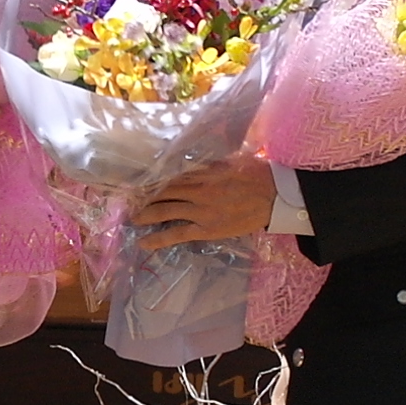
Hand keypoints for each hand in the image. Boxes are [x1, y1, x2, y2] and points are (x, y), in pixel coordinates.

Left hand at [134, 156, 277, 251]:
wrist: (274, 197)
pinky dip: (158, 237)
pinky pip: (177, 234)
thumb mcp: (231, 161)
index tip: (140, 181)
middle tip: (130, 199)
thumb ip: (210, 164)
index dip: (154, 179)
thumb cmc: (257, 175)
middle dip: (145, 196)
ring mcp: (200, 210)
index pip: (171, 174)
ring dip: (146, 214)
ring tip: (133, 218)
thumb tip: (193, 163)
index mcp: (203, 171)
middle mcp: (197, 188)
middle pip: (163, 191)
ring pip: (165, 210)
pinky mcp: (206, 229)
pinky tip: (144, 242)